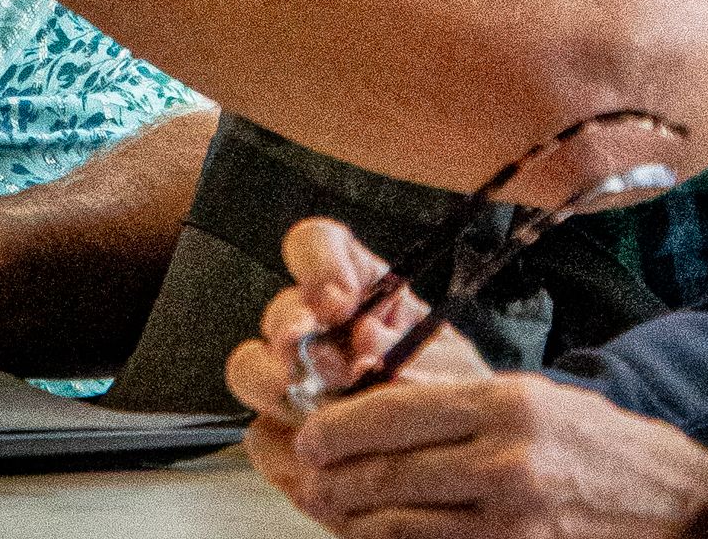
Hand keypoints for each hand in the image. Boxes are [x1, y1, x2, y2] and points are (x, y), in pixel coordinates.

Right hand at [228, 218, 490, 515]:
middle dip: (288, 328)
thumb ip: (409, 352)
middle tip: (308, 351)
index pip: (315, 245)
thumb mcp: (449, 368)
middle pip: (279, 310)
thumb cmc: (454, 398)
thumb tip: (365, 342)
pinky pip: (260, 439)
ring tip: (306, 406)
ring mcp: (291, 383)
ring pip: (250, 367)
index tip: (339, 298)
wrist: (457, 463)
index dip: (317, 262)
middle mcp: (316, 328)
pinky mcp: (282, 438)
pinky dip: (283, 450)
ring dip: (272, 384)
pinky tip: (316, 459)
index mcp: (357, 288)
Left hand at [288, 372, 707, 538]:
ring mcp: (512, 522)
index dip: (340, 425)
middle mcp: (506, 461)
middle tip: (308, 474)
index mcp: (507, 404)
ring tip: (335, 508)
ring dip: (356, 520)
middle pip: (388, 471)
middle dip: (334, 477)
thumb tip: (376, 408)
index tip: (311, 431)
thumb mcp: (531, 396)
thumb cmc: (598, 445)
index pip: (396, 410)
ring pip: (400, 525)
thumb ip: (458, 402)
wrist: (675, 506)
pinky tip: (383, 535)